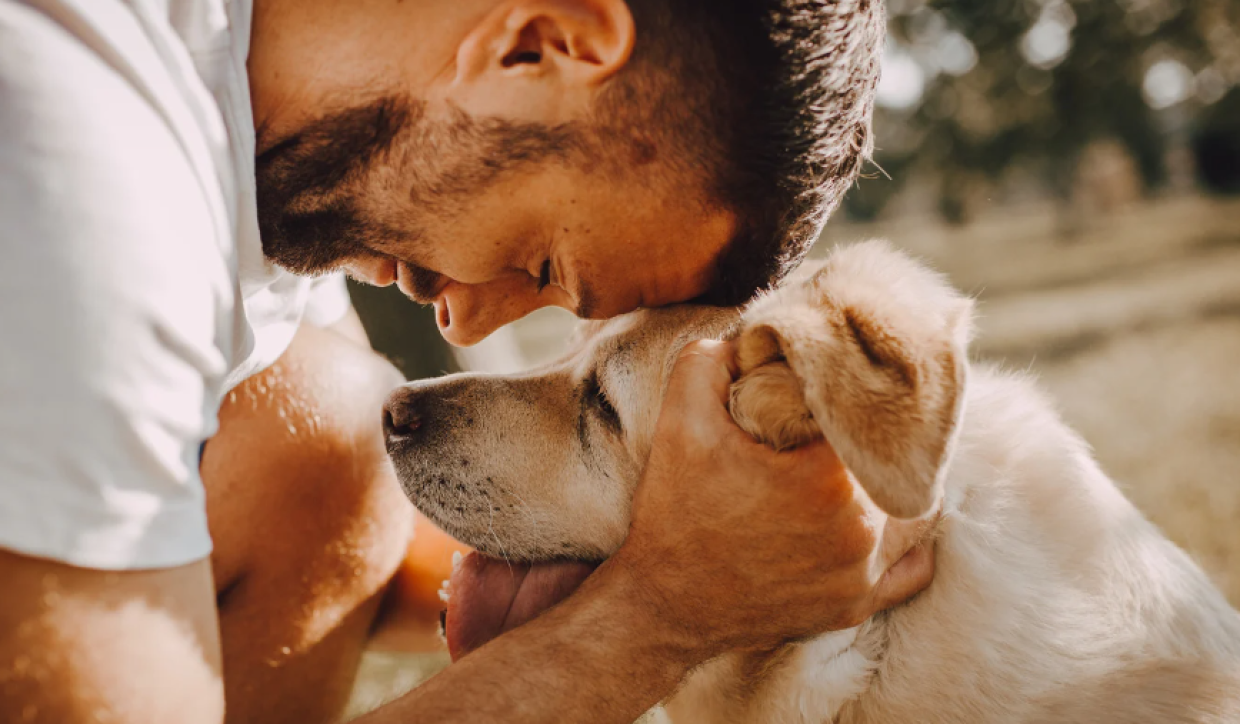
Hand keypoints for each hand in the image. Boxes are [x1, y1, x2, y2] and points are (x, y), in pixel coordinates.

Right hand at [611, 339, 936, 656]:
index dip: (856, 394)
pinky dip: (905, 540)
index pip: (871, 415)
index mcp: (828, 479)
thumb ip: (710, 360)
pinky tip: (879, 515)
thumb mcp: (680, 421)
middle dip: (876, 438)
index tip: (835, 387)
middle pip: (899, 461)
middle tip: (848, 423)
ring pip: (916, 511)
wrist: (661, 607)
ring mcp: (862, 575)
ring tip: (866, 464)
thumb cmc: (674, 514)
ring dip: (895, 484)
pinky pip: (912, 567)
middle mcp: (860, 530)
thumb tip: (749, 338)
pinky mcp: (856, 606)